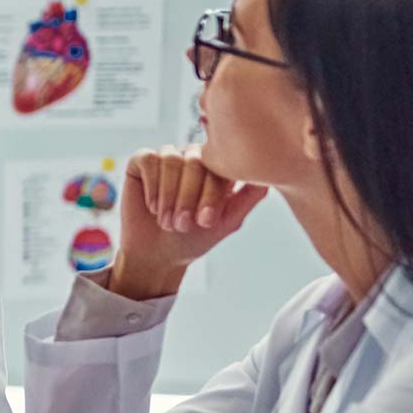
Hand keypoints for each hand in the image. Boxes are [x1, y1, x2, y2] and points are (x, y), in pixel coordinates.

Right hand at [113, 148, 267, 295]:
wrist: (158, 255)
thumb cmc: (194, 238)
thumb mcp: (228, 220)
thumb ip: (249, 197)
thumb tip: (271, 176)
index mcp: (215, 168)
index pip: (219, 164)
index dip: (211, 192)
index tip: (206, 221)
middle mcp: (192, 157)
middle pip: (195, 160)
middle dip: (189, 197)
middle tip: (184, 225)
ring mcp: (167, 157)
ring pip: (171, 159)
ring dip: (169, 195)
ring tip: (167, 220)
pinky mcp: (141, 161)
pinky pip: (149, 159)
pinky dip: (152, 186)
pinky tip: (152, 206)